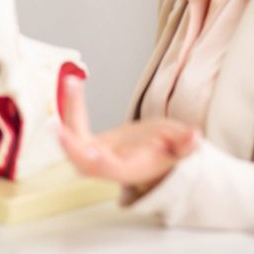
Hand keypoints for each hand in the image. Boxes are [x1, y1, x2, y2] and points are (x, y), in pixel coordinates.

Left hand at [58, 77, 198, 190]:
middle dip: (70, 148)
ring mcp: (93, 155)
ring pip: (73, 142)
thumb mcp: (179, 144)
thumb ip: (186, 144)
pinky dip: (71, 105)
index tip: (95, 153)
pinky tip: (73, 83)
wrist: (154, 150)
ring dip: (69, 113)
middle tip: (58, 128)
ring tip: (72, 83)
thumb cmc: (167, 148)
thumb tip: (195, 137)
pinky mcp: (86, 142)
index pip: (114, 170)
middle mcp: (108, 166)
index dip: (103, 164)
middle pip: (83, 163)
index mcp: (131, 169)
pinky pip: (72, 125)